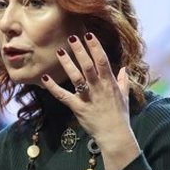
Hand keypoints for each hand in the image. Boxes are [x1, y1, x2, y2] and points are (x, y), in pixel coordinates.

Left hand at [40, 32, 139, 169]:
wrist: (115, 135)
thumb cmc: (120, 116)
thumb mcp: (125, 96)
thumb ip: (123, 81)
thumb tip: (124, 69)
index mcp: (109, 83)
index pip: (102, 61)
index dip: (95, 47)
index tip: (89, 35)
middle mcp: (98, 88)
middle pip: (88, 66)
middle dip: (81, 51)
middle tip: (72, 37)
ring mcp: (88, 98)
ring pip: (76, 78)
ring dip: (68, 64)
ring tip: (60, 51)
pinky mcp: (78, 108)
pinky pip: (64, 96)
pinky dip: (53, 87)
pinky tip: (45, 78)